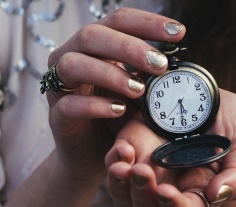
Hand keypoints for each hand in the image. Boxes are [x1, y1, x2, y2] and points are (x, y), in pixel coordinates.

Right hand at [45, 8, 185, 175]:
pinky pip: (69, 104)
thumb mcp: (139, 90)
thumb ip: (150, 72)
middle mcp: (71, 57)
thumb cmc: (118, 116)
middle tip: (160, 64)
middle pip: (92, 35)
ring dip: (110, 74)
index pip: (118, 20)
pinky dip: (96, 105)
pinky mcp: (57, 116)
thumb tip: (178, 57)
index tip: (179, 32)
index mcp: (94, 45)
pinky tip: (119, 110)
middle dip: (129, 47)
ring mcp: (60, 86)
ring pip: (74, 64)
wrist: (94, 157)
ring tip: (139, 90)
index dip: (147, 23)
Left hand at [104, 89, 235, 206]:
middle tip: (141, 173)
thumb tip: (219, 194)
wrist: (203, 91)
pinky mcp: (129, 148)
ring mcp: (147, 169)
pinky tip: (123, 149)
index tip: (167, 191)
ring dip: (121, 185)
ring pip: (124, 195)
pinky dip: (114, 161)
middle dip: (142, 197)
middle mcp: (170, 186)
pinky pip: (113, 164)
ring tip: (123, 167)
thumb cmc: (229, 122)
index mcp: (199, 192)